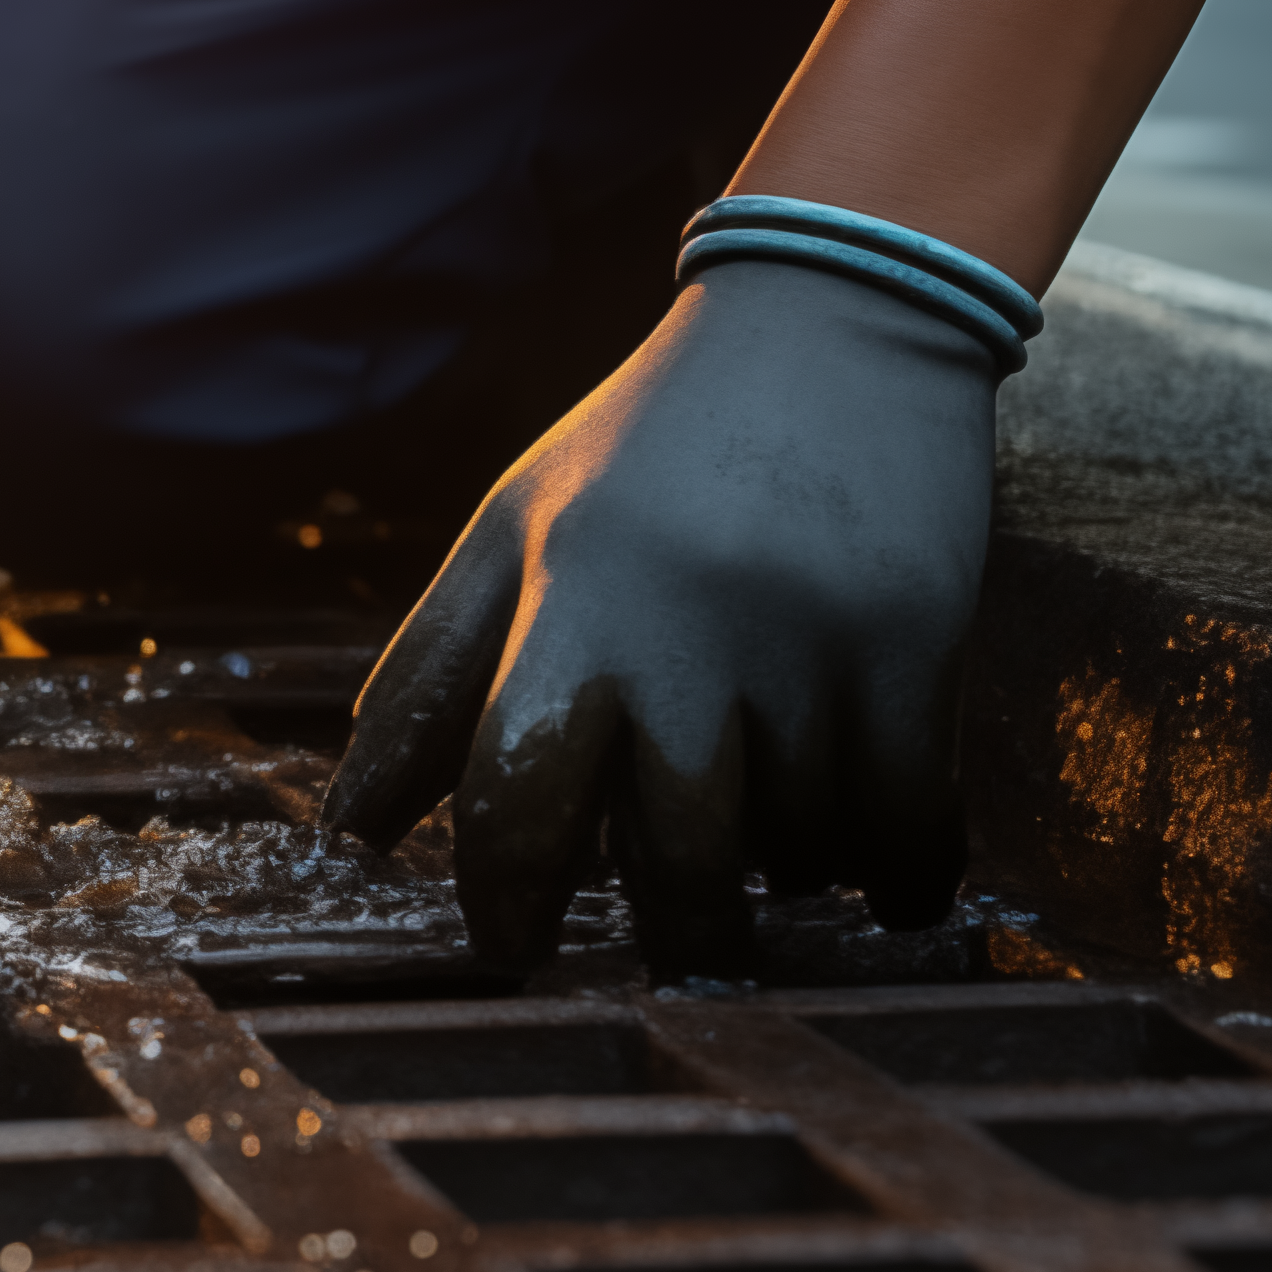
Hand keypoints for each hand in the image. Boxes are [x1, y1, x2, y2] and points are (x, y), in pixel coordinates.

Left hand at [317, 260, 998, 974]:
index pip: (517, 781)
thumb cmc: (651, 448)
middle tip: (670, 954)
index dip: (505, 892)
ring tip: (773, 857)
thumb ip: (431, 675)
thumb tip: (352, 828)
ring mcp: (811, 636)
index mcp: (573, 593)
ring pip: (798, 848)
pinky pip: (910, 820)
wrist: (834, 317)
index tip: (508, 947)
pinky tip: (880, 888)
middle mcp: (689, 621)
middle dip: (673, 929)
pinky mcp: (919, 640)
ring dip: (786, 879)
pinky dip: (894, 877)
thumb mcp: (516, 528)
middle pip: (675, 851)